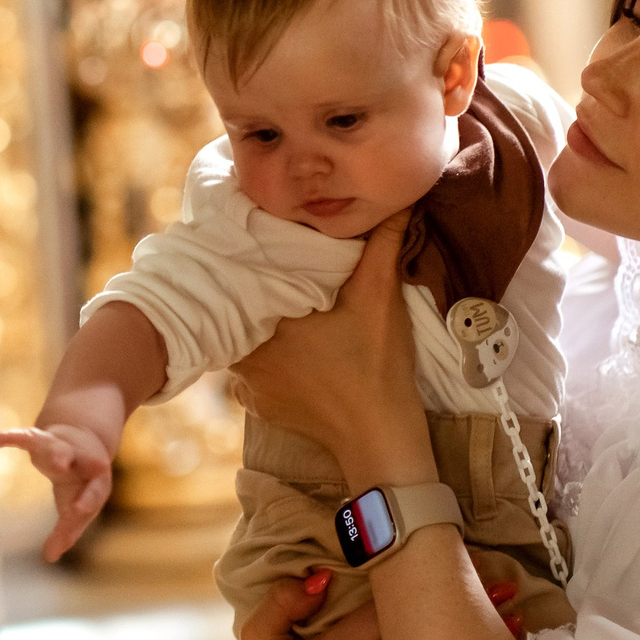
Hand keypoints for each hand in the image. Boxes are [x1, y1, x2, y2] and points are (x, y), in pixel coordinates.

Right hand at [0, 423, 112, 559]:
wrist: (83, 444)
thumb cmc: (80, 486)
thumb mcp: (78, 509)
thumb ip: (66, 532)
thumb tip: (49, 558)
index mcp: (94, 480)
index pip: (94, 490)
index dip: (87, 498)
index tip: (78, 508)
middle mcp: (80, 460)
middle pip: (72, 457)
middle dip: (63, 458)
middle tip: (61, 463)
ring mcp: (60, 446)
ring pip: (51, 444)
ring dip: (38, 446)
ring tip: (30, 450)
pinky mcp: (42, 438)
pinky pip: (25, 436)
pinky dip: (11, 438)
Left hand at [228, 210, 433, 490]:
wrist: (378, 438)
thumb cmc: (376, 367)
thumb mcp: (380, 298)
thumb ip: (384, 244)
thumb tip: (399, 201)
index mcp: (265, 322)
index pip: (240, 281)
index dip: (249, 261)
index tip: (260, 245)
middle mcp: (244, 355)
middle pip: (239, 311)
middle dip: (255, 293)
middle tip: (273, 272)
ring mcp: (248, 385)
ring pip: (243, 341)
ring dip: (261, 328)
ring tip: (283, 309)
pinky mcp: (259, 406)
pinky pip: (252, 370)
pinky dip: (268, 359)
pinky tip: (291, 348)